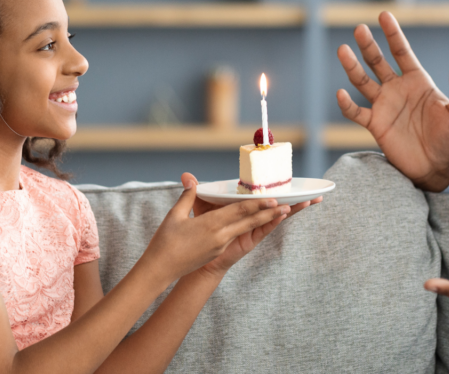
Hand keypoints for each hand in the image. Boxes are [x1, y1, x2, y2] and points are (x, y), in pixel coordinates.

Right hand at [140, 173, 289, 283]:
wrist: (161, 270)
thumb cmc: (165, 242)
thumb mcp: (174, 216)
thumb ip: (187, 196)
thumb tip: (190, 179)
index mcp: (210, 225)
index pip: (238, 211)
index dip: (257, 204)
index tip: (273, 199)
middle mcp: (220, 236)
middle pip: (248, 221)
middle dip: (269, 212)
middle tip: (287, 204)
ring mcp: (220, 245)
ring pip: (246, 228)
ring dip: (265, 220)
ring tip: (283, 213)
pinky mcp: (218, 251)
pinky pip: (237, 236)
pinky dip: (251, 228)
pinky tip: (258, 224)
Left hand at [192, 175, 323, 276]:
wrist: (193, 253)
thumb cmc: (197, 229)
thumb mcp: (197, 206)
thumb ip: (195, 190)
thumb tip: (186, 175)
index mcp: (243, 207)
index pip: (263, 196)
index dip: (278, 188)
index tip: (293, 179)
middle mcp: (252, 217)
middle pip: (276, 205)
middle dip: (295, 199)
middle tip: (314, 193)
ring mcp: (252, 228)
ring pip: (276, 216)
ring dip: (291, 209)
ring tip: (308, 201)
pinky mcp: (250, 239)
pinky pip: (265, 228)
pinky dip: (275, 220)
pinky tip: (285, 213)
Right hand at [337, 12, 448, 190]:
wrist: (437, 168)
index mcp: (417, 81)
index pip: (402, 52)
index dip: (393, 34)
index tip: (384, 15)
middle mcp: (397, 89)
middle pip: (378, 62)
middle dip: (369, 45)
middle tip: (359, 28)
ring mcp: (384, 106)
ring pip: (362, 82)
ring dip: (352, 67)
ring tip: (342, 50)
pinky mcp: (375, 125)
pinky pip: (356, 112)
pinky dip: (346, 104)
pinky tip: (340, 94)